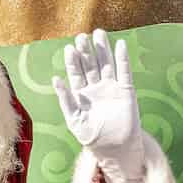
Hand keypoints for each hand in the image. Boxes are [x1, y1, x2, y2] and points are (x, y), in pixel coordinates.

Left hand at [52, 29, 146, 182]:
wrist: (114, 148)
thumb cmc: (92, 137)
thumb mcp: (74, 119)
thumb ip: (66, 99)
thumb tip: (56, 79)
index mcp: (81, 93)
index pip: (76, 73)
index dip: (73, 61)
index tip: (69, 49)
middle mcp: (96, 87)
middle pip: (90, 64)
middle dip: (86, 51)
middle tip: (82, 36)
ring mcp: (111, 87)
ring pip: (106, 64)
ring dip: (103, 49)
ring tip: (98, 33)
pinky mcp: (126, 91)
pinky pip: (124, 72)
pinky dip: (122, 58)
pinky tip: (120, 45)